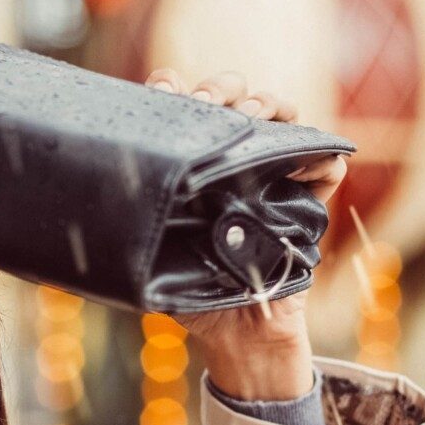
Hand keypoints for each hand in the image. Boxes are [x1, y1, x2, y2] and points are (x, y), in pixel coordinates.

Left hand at [145, 69, 345, 402]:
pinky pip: (324, 165)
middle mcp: (231, 161)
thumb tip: (100, 191)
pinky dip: (320, 154)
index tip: (166, 91)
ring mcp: (272, 176)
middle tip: (211, 104)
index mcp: (190, 164)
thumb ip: (139, 220)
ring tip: (254, 114)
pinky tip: (305, 152)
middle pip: (231, 97)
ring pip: (279, 116)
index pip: (181, 107)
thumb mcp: (154, 251)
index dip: (173, 90)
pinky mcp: (308, 201)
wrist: (238, 335)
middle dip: (222, 88)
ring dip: (267, 104)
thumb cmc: (191, 292)